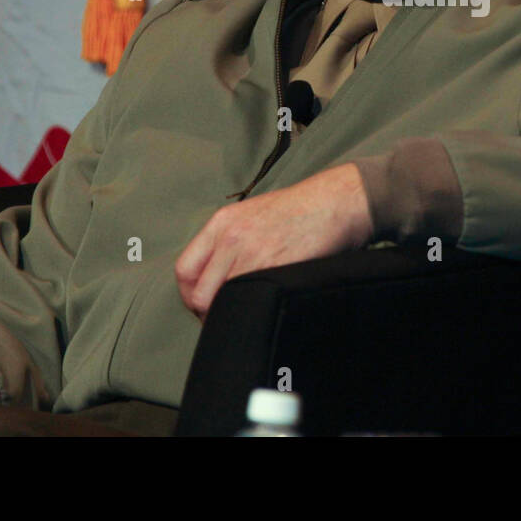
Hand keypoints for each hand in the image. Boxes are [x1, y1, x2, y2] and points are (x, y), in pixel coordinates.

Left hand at [175, 163, 373, 318]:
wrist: (336, 201)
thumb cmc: (301, 210)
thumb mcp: (253, 215)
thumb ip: (230, 242)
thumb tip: (217, 278)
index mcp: (222, 222)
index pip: (184, 271)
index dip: (191, 296)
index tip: (205, 305)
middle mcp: (231, 237)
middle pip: (199, 295)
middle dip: (208, 314)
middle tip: (227, 318)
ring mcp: (252, 253)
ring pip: (221, 302)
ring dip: (232, 315)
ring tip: (248, 315)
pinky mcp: (275, 267)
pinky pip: (249, 300)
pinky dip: (253, 310)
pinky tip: (265, 307)